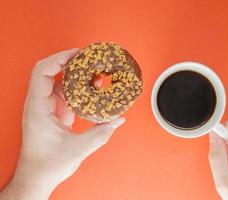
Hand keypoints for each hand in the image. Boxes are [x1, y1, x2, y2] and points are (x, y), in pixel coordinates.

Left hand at [0, 49, 124, 199]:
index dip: (59, 58)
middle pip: (52, 72)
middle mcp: (40, 104)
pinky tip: (92, 89)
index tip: (77, 53)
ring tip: (96, 73)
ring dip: (78, 76)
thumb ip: (101, 133)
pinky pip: (66, 94)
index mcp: (38, 109)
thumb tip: (118, 120)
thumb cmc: (47, 165)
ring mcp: (47, 108)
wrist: (37, 176)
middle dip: (72, 63)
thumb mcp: (77, 149)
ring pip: (60, 82)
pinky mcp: (54, 113)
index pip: (42, 72)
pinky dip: (79, 89)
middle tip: (91, 59)